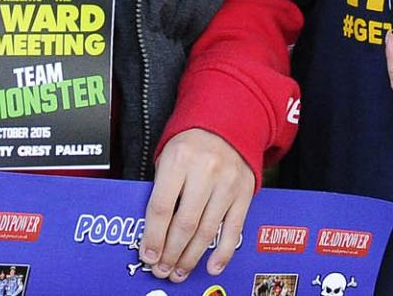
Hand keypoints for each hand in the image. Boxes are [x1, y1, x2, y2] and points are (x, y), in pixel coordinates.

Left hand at [141, 129, 255, 280]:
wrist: (228, 122)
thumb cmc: (192, 142)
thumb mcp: (169, 156)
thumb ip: (162, 190)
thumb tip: (152, 234)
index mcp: (180, 158)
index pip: (162, 207)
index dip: (153, 237)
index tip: (147, 255)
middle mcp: (205, 170)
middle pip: (185, 224)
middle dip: (170, 253)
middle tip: (162, 270)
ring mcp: (227, 182)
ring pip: (207, 231)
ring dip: (191, 258)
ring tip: (179, 271)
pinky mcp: (244, 193)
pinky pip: (233, 229)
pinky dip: (223, 253)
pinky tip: (211, 266)